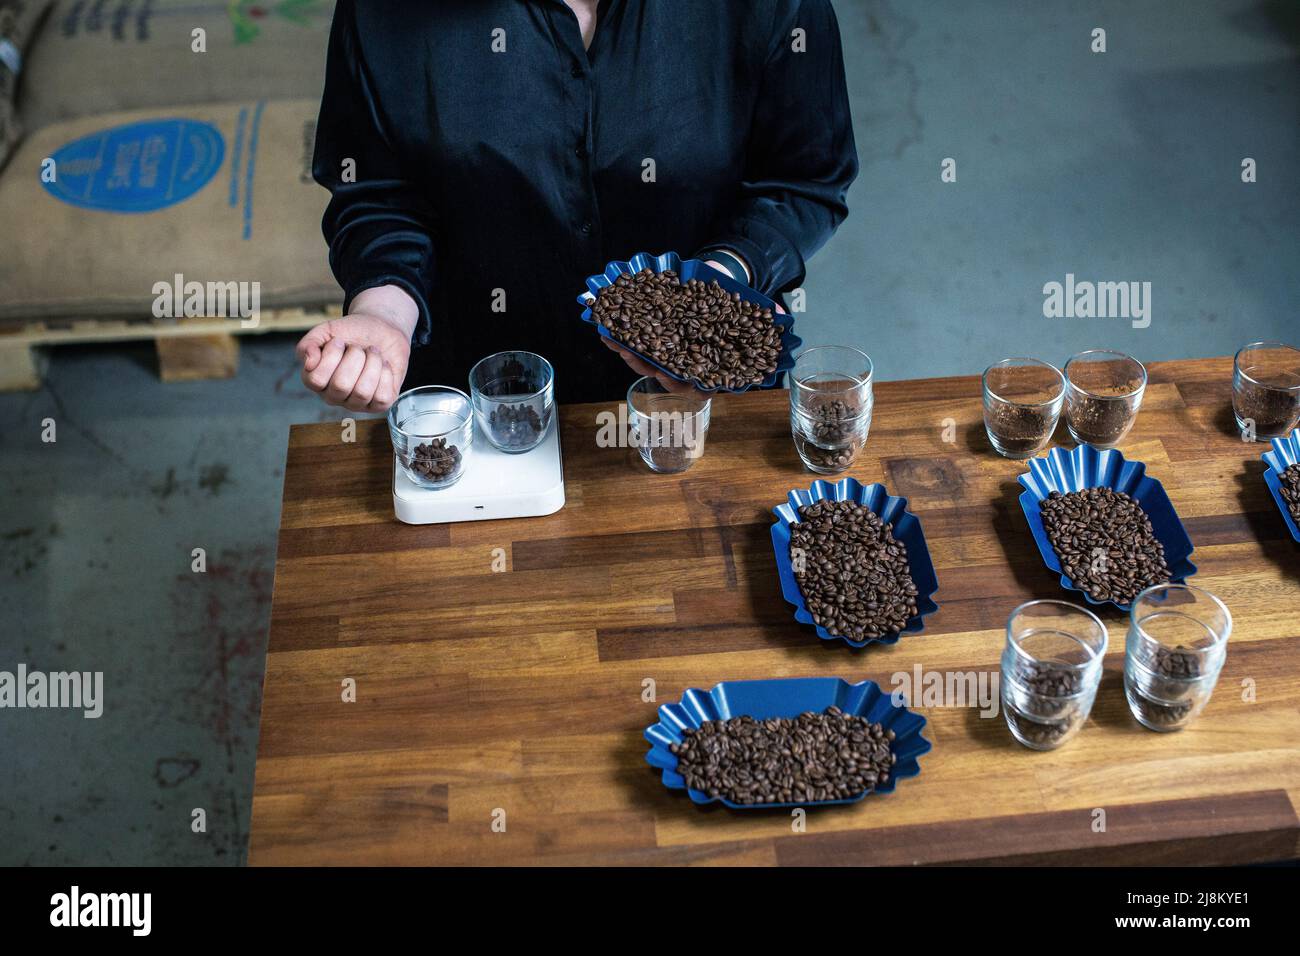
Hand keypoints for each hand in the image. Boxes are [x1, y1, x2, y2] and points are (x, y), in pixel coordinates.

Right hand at [296, 285, 417, 411]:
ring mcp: (356, 403)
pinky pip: (382, 397)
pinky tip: (383, 365)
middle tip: (358, 348)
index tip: (339, 341)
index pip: (316, 380)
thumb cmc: (351, 333)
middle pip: (341, 386)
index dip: (331, 356)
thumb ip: (308, 344)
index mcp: (316, 380)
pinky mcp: (379, 405)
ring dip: (372, 364)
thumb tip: (309, 363)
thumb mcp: (326, 331)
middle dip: (354, 357)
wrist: (381, 330)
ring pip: (362, 392)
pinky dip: (385, 374)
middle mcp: (334, 396)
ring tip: (373, 353)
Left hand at [602, 294, 786, 395]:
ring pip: (648, 362)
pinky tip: (610, 329)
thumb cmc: (737, 301)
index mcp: (715, 366)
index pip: (698, 383)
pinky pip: (639, 346)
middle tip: (630, 353)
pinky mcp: (658, 341)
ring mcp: (673, 355)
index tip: (666, 374)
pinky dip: (624, 339)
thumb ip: (765, 313)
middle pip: (666, 375)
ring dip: (629, 352)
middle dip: (645, 365)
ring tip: (613, 338)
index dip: (681, 381)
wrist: (724, 283)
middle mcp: (692, 366)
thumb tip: (780, 315)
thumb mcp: (751, 307)